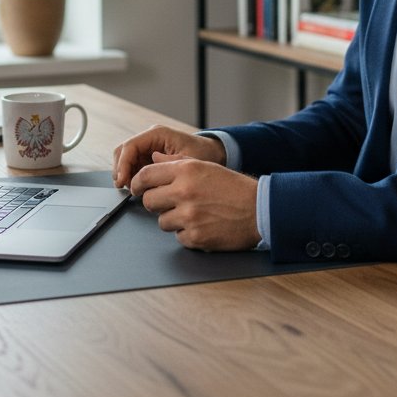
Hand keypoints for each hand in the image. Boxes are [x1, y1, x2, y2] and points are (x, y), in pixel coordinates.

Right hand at [112, 125, 224, 188]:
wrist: (212, 153)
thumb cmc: (203, 154)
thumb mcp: (189, 159)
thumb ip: (169, 163)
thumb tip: (146, 171)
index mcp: (157, 134)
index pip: (130, 146)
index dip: (123, 164)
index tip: (123, 181)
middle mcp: (150, 139)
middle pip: (123, 152)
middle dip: (120, 170)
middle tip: (125, 188)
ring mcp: (148, 148)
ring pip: (125, 159)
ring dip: (124, 174)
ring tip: (132, 190)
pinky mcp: (148, 158)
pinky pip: (133, 166)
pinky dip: (131, 177)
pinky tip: (137, 189)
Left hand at [131, 157, 259, 251]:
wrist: (259, 209)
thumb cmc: (233, 187)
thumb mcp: (205, 166)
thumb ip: (176, 162)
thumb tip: (153, 159)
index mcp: (186, 170)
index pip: (146, 175)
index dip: (137, 183)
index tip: (137, 188)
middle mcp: (184, 191)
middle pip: (148, 201)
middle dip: (155, 203)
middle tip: (169, 203)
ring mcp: (189, 216)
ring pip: (161, 221)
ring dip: (173, 219)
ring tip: (193, 213)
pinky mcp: (195, 237)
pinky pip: (178, 237)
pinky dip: (187, 233)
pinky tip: (202, 225)